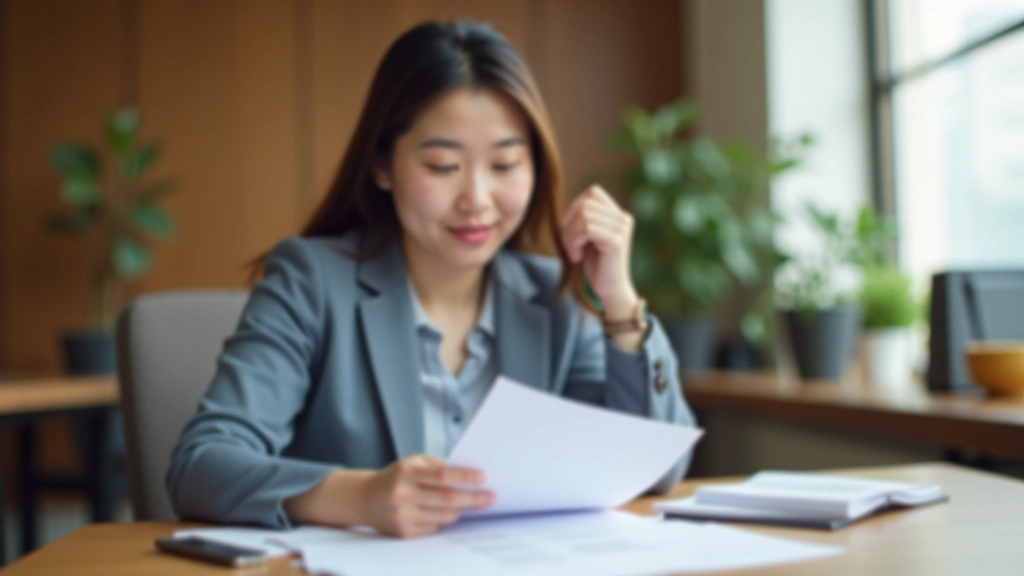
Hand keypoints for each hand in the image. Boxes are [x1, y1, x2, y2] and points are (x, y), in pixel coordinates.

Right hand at [361, 455, 494, 537]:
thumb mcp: (413, 462)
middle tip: (491, 497)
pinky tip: (442, 511)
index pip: (441, 475)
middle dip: (473, 498)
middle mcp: (403, 493)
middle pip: (447, 498)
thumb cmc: (397, 477)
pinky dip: (443, 519)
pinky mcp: (404, 531)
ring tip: (468, 503)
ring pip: (444, 515)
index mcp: (407, 471)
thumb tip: (469, 476)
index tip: (483, 478)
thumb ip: (438, 466)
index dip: (464, 477)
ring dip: (460, 510)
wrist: (366, 498)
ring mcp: (403, 514)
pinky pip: (434, 526)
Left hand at [560, 185, 638, 317]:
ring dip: (570, 236)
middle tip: (568, 245)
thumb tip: (568, 209)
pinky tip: (577, 257)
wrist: (610, 290)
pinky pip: (587, 229)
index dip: (574, 208)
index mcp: (618, 214)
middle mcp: (623, 218)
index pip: (593, 192)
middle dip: (568, 223)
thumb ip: (582, 218)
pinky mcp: (616, 242)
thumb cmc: (596, 265)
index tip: (570, 231)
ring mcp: (622, 229)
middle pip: (585, 204)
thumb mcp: (587, 236)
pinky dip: (574, 242)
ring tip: (574, 252)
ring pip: (584, 216)